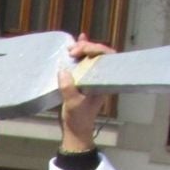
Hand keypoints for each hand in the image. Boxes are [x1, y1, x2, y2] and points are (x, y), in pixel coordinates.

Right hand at [57, 37, 114, 154]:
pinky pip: (84, 61)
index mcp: (103, 81)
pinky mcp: (83, 78)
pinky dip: (81, 50)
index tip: (80, 51)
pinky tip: (78, 40)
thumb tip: (63, 70)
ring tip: (71, 47)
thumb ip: (68, 88)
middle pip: (99, 53)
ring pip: (92, 55)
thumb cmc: (78, 118)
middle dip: (86, 47)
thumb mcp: (73, 104)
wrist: (76, 130)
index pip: (107, 57)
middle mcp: (101, 76)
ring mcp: (92, 76)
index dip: (95, 49)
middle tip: (72, 51)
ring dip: (82, 48)